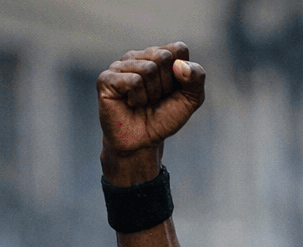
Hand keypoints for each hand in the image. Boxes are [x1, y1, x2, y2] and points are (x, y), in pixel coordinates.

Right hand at [98, 43, 205, 183]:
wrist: (144, 141)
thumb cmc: (165, 117)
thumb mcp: (191, 99)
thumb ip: (196, 77)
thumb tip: (180, 65)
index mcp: (158, 55)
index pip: (179, 49)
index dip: (183, 74)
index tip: (173, 90)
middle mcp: (138, 56)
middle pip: (164, 57)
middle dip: (166, 84)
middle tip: (156, 98)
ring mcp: (120, 65)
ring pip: (148, 69)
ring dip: (152, 94)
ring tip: (143, 102)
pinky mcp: (107, 78)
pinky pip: (134, 80)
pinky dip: (139, 98)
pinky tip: (131, 103)